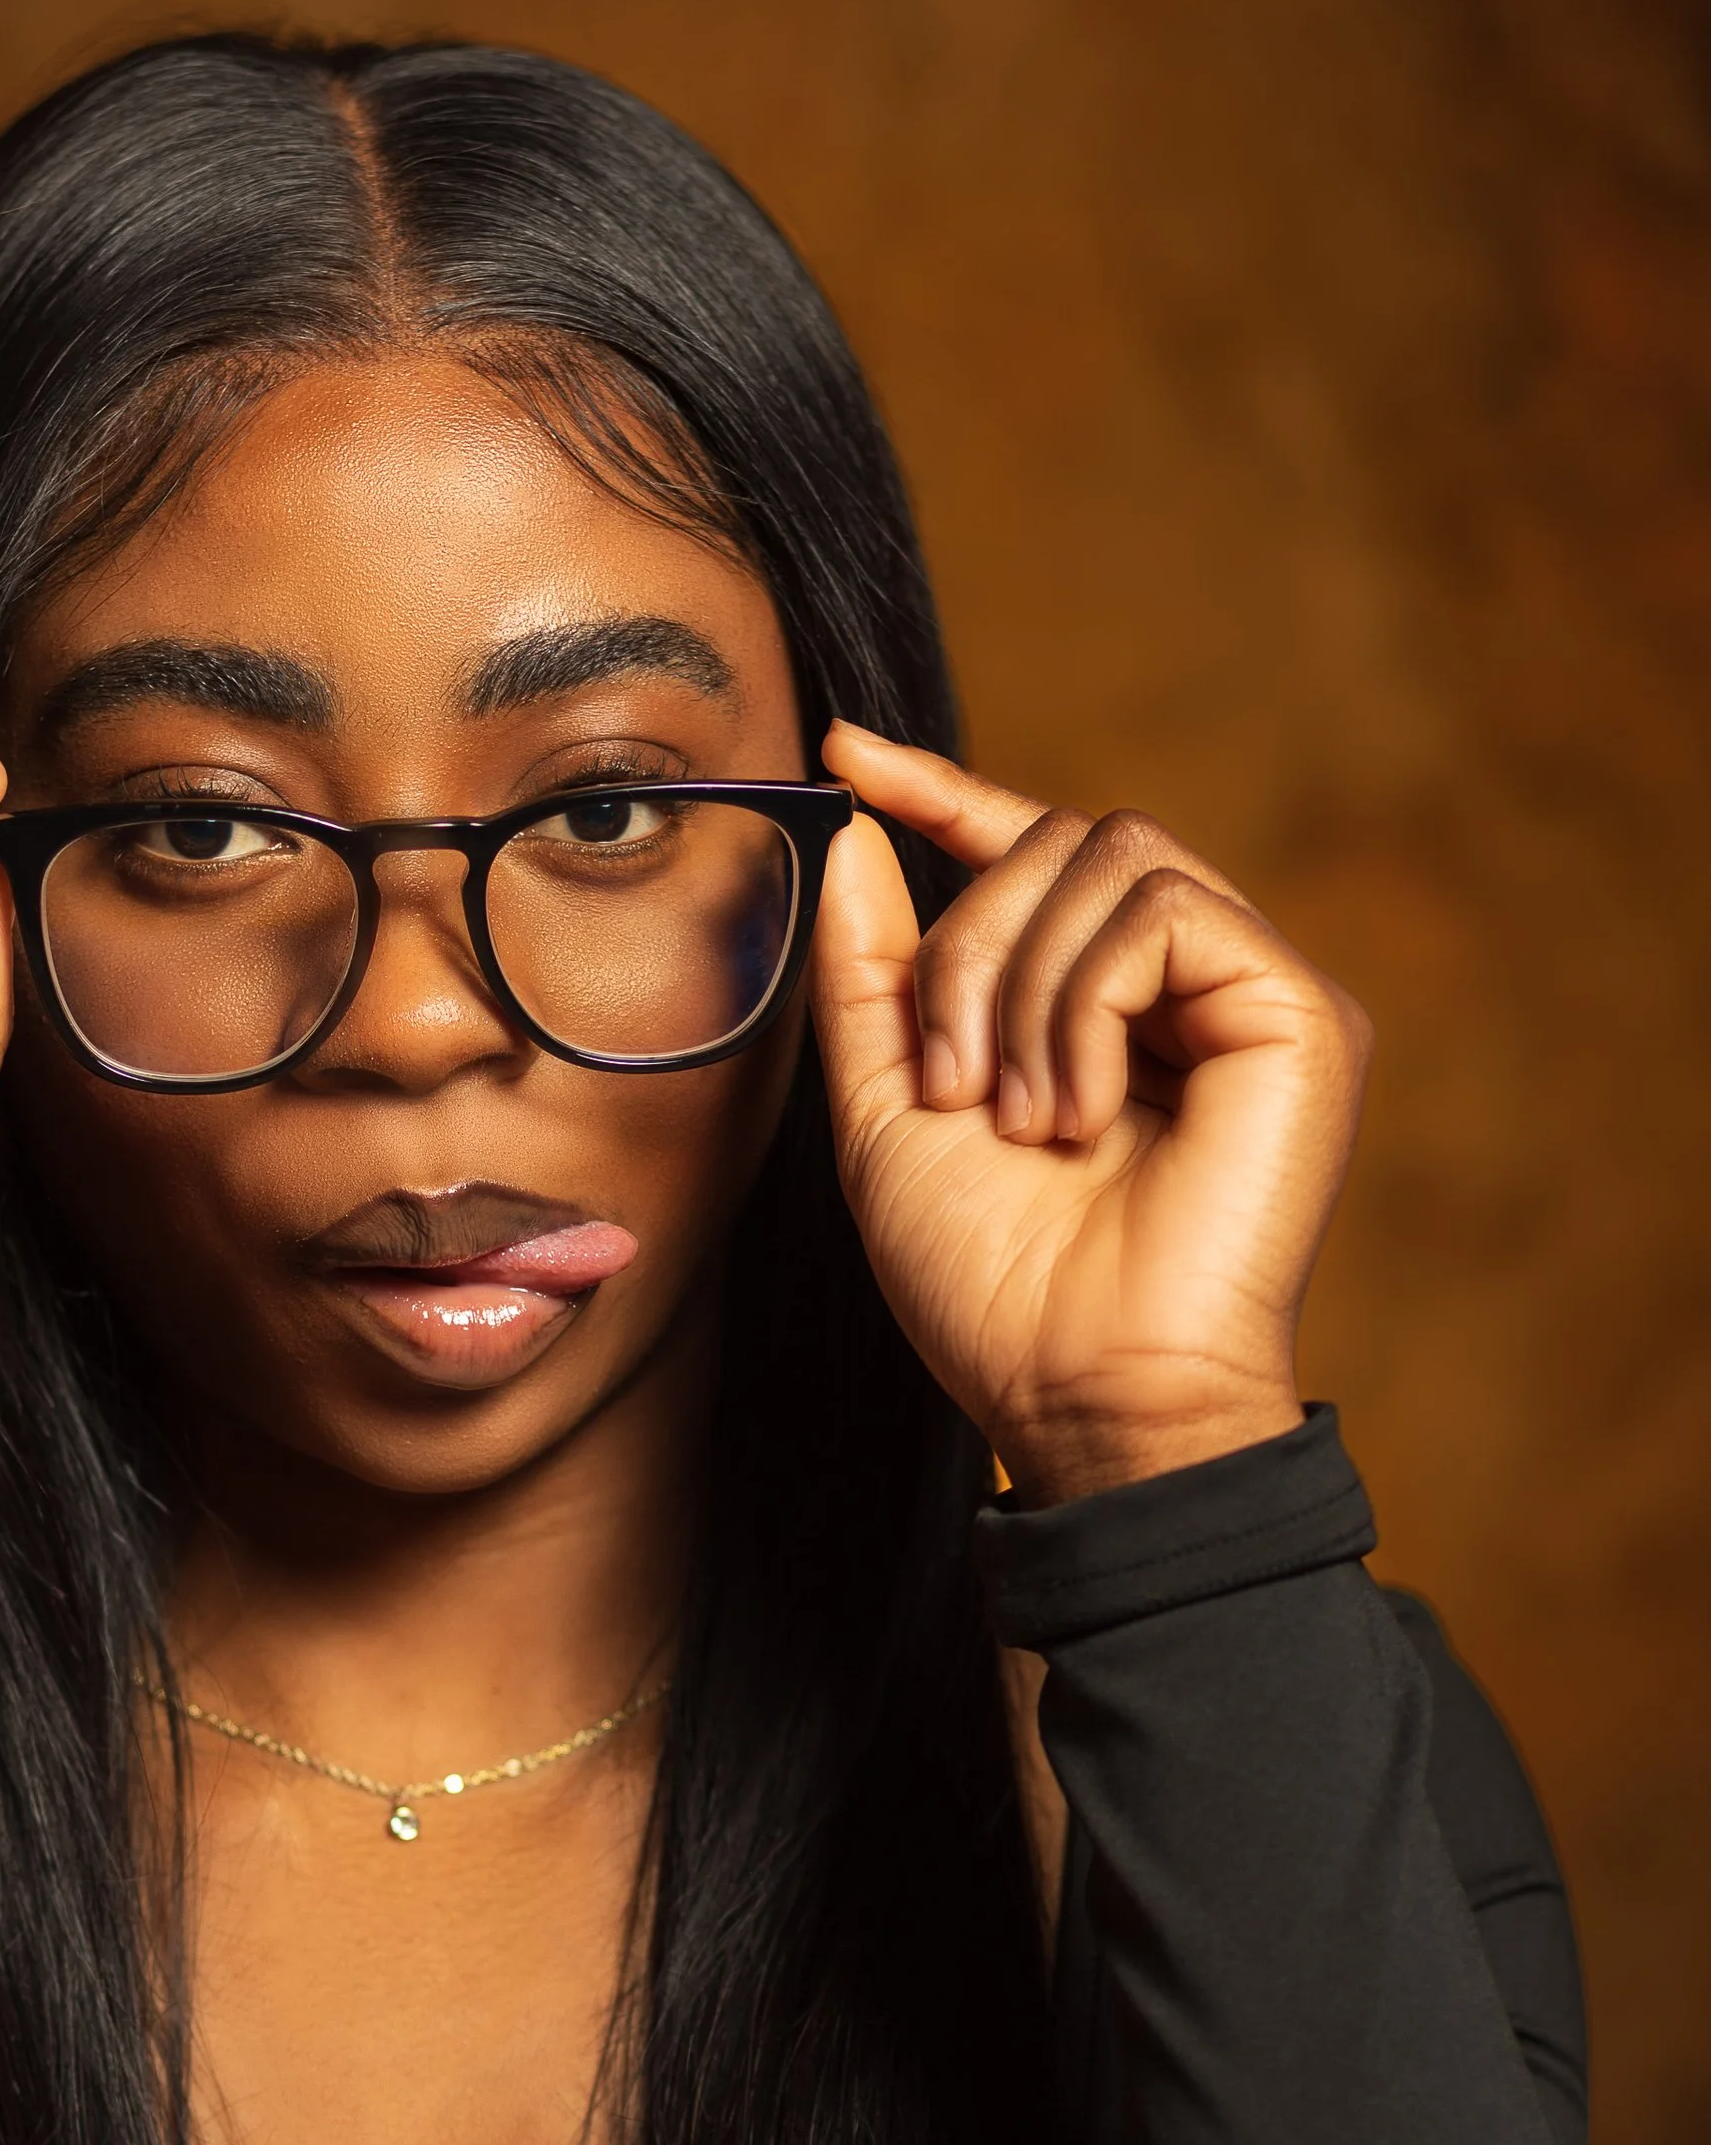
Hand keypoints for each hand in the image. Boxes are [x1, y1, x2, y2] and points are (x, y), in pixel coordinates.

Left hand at [811, 724, 1370, 1505]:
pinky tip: (1080, 1115)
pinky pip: (1163, 913)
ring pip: (1109, 856)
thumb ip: (873, 976)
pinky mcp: (1301, 1013)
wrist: (1077, 1390)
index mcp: (1099, 1002)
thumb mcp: (886, 1112)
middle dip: (966, 950)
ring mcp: (1251, 992)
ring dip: (1020, 987)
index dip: (941, 791)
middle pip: (1061, 838)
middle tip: (953, 1089)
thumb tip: (853, 830)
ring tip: (1021, 1118)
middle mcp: (1186, 983)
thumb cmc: (990, 1286)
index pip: (1031, 849)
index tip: (843, 754)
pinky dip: (1085, 1005)